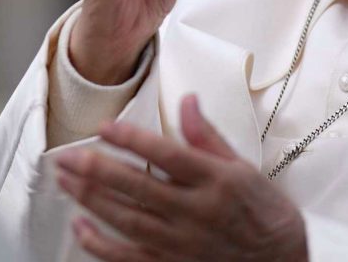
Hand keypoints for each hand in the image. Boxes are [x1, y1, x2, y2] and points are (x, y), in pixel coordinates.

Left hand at [56, 94, 307, 261]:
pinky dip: (101, 245)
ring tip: (65, 180)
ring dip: (91, 199)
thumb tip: (187, 101)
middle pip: (137, 187)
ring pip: (127, 219)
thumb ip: (208, 135)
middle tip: (66, 155)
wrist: (282, 261)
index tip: (106, 127)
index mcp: (215, 180)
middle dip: (96, 170)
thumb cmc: (263, 212)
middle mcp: (196, 212)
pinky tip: (80, 227)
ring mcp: (182, 242)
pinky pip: (129, 257)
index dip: (133, 140)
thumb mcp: (243, 166)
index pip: (166, 155)